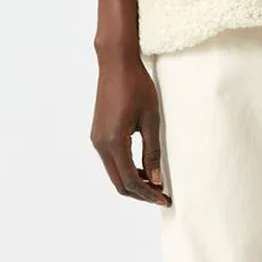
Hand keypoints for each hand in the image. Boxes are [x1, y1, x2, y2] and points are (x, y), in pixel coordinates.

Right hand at [91, 49, 170, 206]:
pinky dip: (125, 168)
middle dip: (140, 193)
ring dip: (132, 181)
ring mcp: (96, 138)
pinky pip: (111, 160)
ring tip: (154, 182)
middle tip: (161, 195)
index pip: (130, 181)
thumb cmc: (137, 86)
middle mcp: (100, 144)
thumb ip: (152, 151)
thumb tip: (155, 180)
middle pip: (119, 182)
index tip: (165, 198)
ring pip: (114, 172)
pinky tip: (141, 165)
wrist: (116, 62)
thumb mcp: (151, 119)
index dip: (148, 194)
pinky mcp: (98, 132)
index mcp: (114, 142)